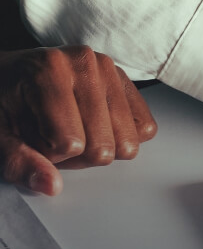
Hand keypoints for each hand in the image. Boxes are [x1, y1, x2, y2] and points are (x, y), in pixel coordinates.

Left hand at [0, 46, 157, 194]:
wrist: (13, 72)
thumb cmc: (5, 101)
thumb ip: (20, 163)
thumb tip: (51, 185)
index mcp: (50, 72)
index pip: (71, 144)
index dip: (49, 154)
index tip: (35, 137)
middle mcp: (85, 63)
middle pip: (102, 145)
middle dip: (76, 153)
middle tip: (52, 133)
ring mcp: (108, 67)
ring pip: (126, 140)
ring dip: (97, 144)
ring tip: (72, 126)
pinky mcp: (123, 77)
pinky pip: (144, 125)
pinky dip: (121, 135)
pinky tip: (95, 124)